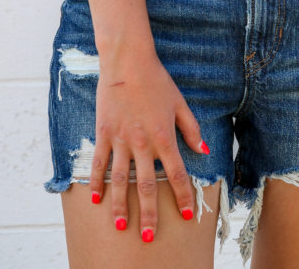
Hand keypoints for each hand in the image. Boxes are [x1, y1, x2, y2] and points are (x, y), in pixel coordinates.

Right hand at [89, 46, 208, 241]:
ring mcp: (120, 139)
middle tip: (149, 237)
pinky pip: (99, 162)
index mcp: (164, 136)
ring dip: (121, 205)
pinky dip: (96, 181)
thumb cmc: (156, 80)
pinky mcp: (104, 133)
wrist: (127, 61)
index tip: (187, 215)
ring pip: (121, 180)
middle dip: (149, 214)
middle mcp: (142, 143)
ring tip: (122, 226)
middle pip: (147, 185)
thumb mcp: (179, 102)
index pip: (176, 174)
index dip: (183, 196)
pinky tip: (96, 199)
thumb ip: (191, 128)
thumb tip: (203, 150)